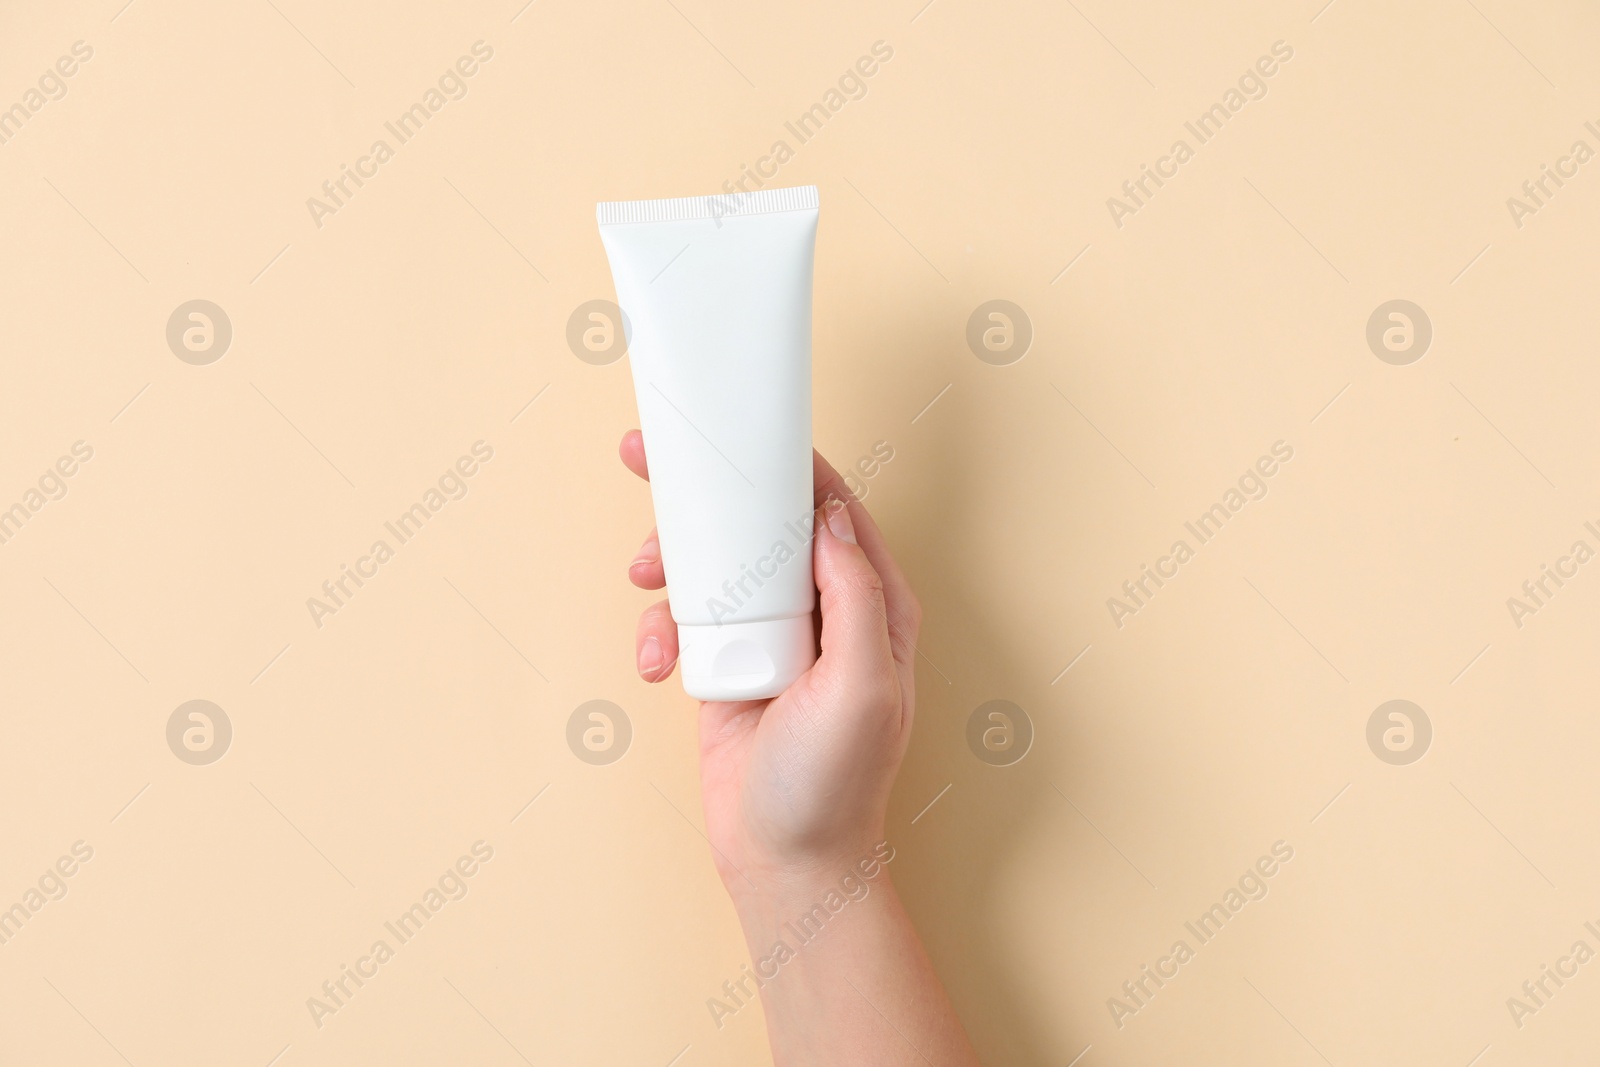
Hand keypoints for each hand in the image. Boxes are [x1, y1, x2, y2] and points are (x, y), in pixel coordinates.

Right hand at [619, 430, 922, 897]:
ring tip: (644, 578)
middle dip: (706, 494)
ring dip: (671, 562)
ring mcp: (771, 636)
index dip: (787, 462)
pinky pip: (685, 619)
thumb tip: (831, 517)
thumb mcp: (862, 686)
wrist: (785, 861)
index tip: (738, 429)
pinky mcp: (727, 663)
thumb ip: (856, 595)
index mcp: (872, 604)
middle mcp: (823, 611)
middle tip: (648, 459)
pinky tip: (659, 662)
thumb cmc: (835, 784)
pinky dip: (661, 629)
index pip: (832, 508)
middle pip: (761, 524)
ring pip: (713, 565)